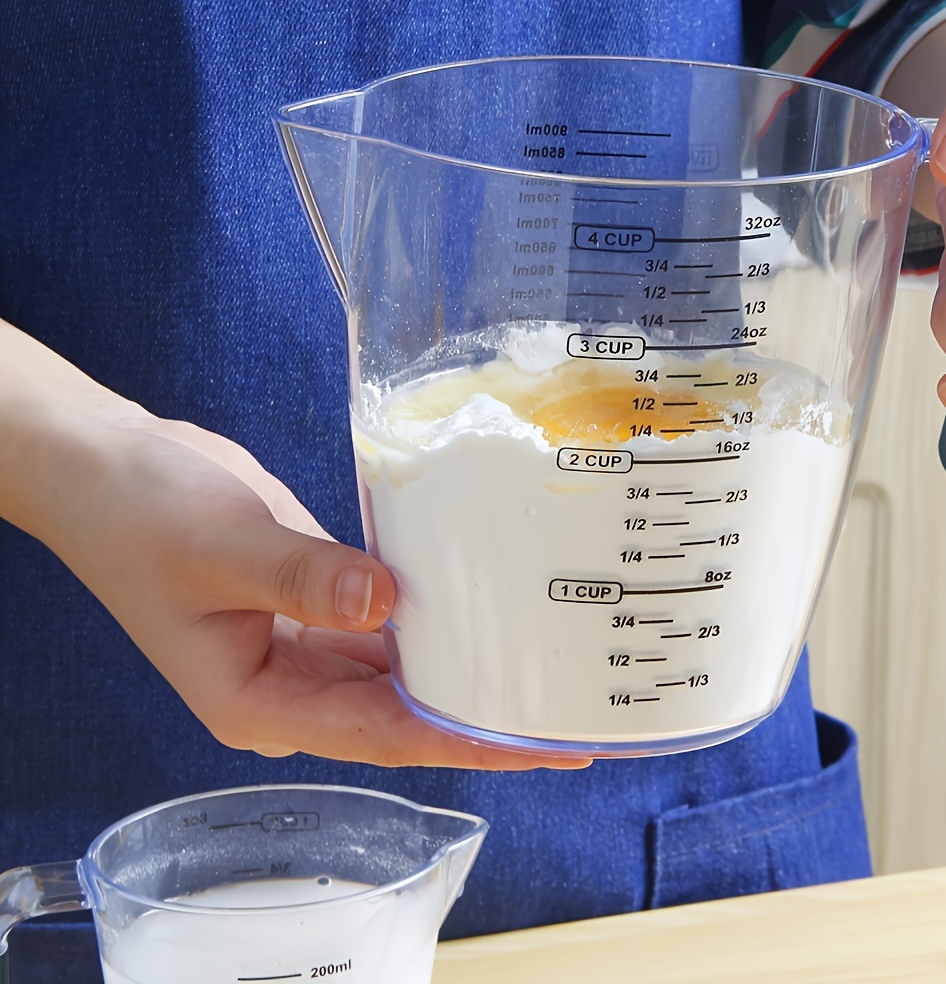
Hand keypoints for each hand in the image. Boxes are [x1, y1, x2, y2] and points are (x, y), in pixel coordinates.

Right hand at [0, 339, 587, 768]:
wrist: (109, 466)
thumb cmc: (141, 515)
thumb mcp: (221, 547)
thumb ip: (304, 577)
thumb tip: (387, 601)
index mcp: (261, 703)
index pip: (387, 735)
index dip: (468, 740)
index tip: (541, 741)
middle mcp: (293, 687)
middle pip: (408, 714)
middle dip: (487, 716)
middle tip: (575, 711)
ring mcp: (308, 644)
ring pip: (405, 671)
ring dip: (471, 668)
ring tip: (551, 666)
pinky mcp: (321, 598)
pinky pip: (391, 621)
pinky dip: (439, 616)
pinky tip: (493, 605)